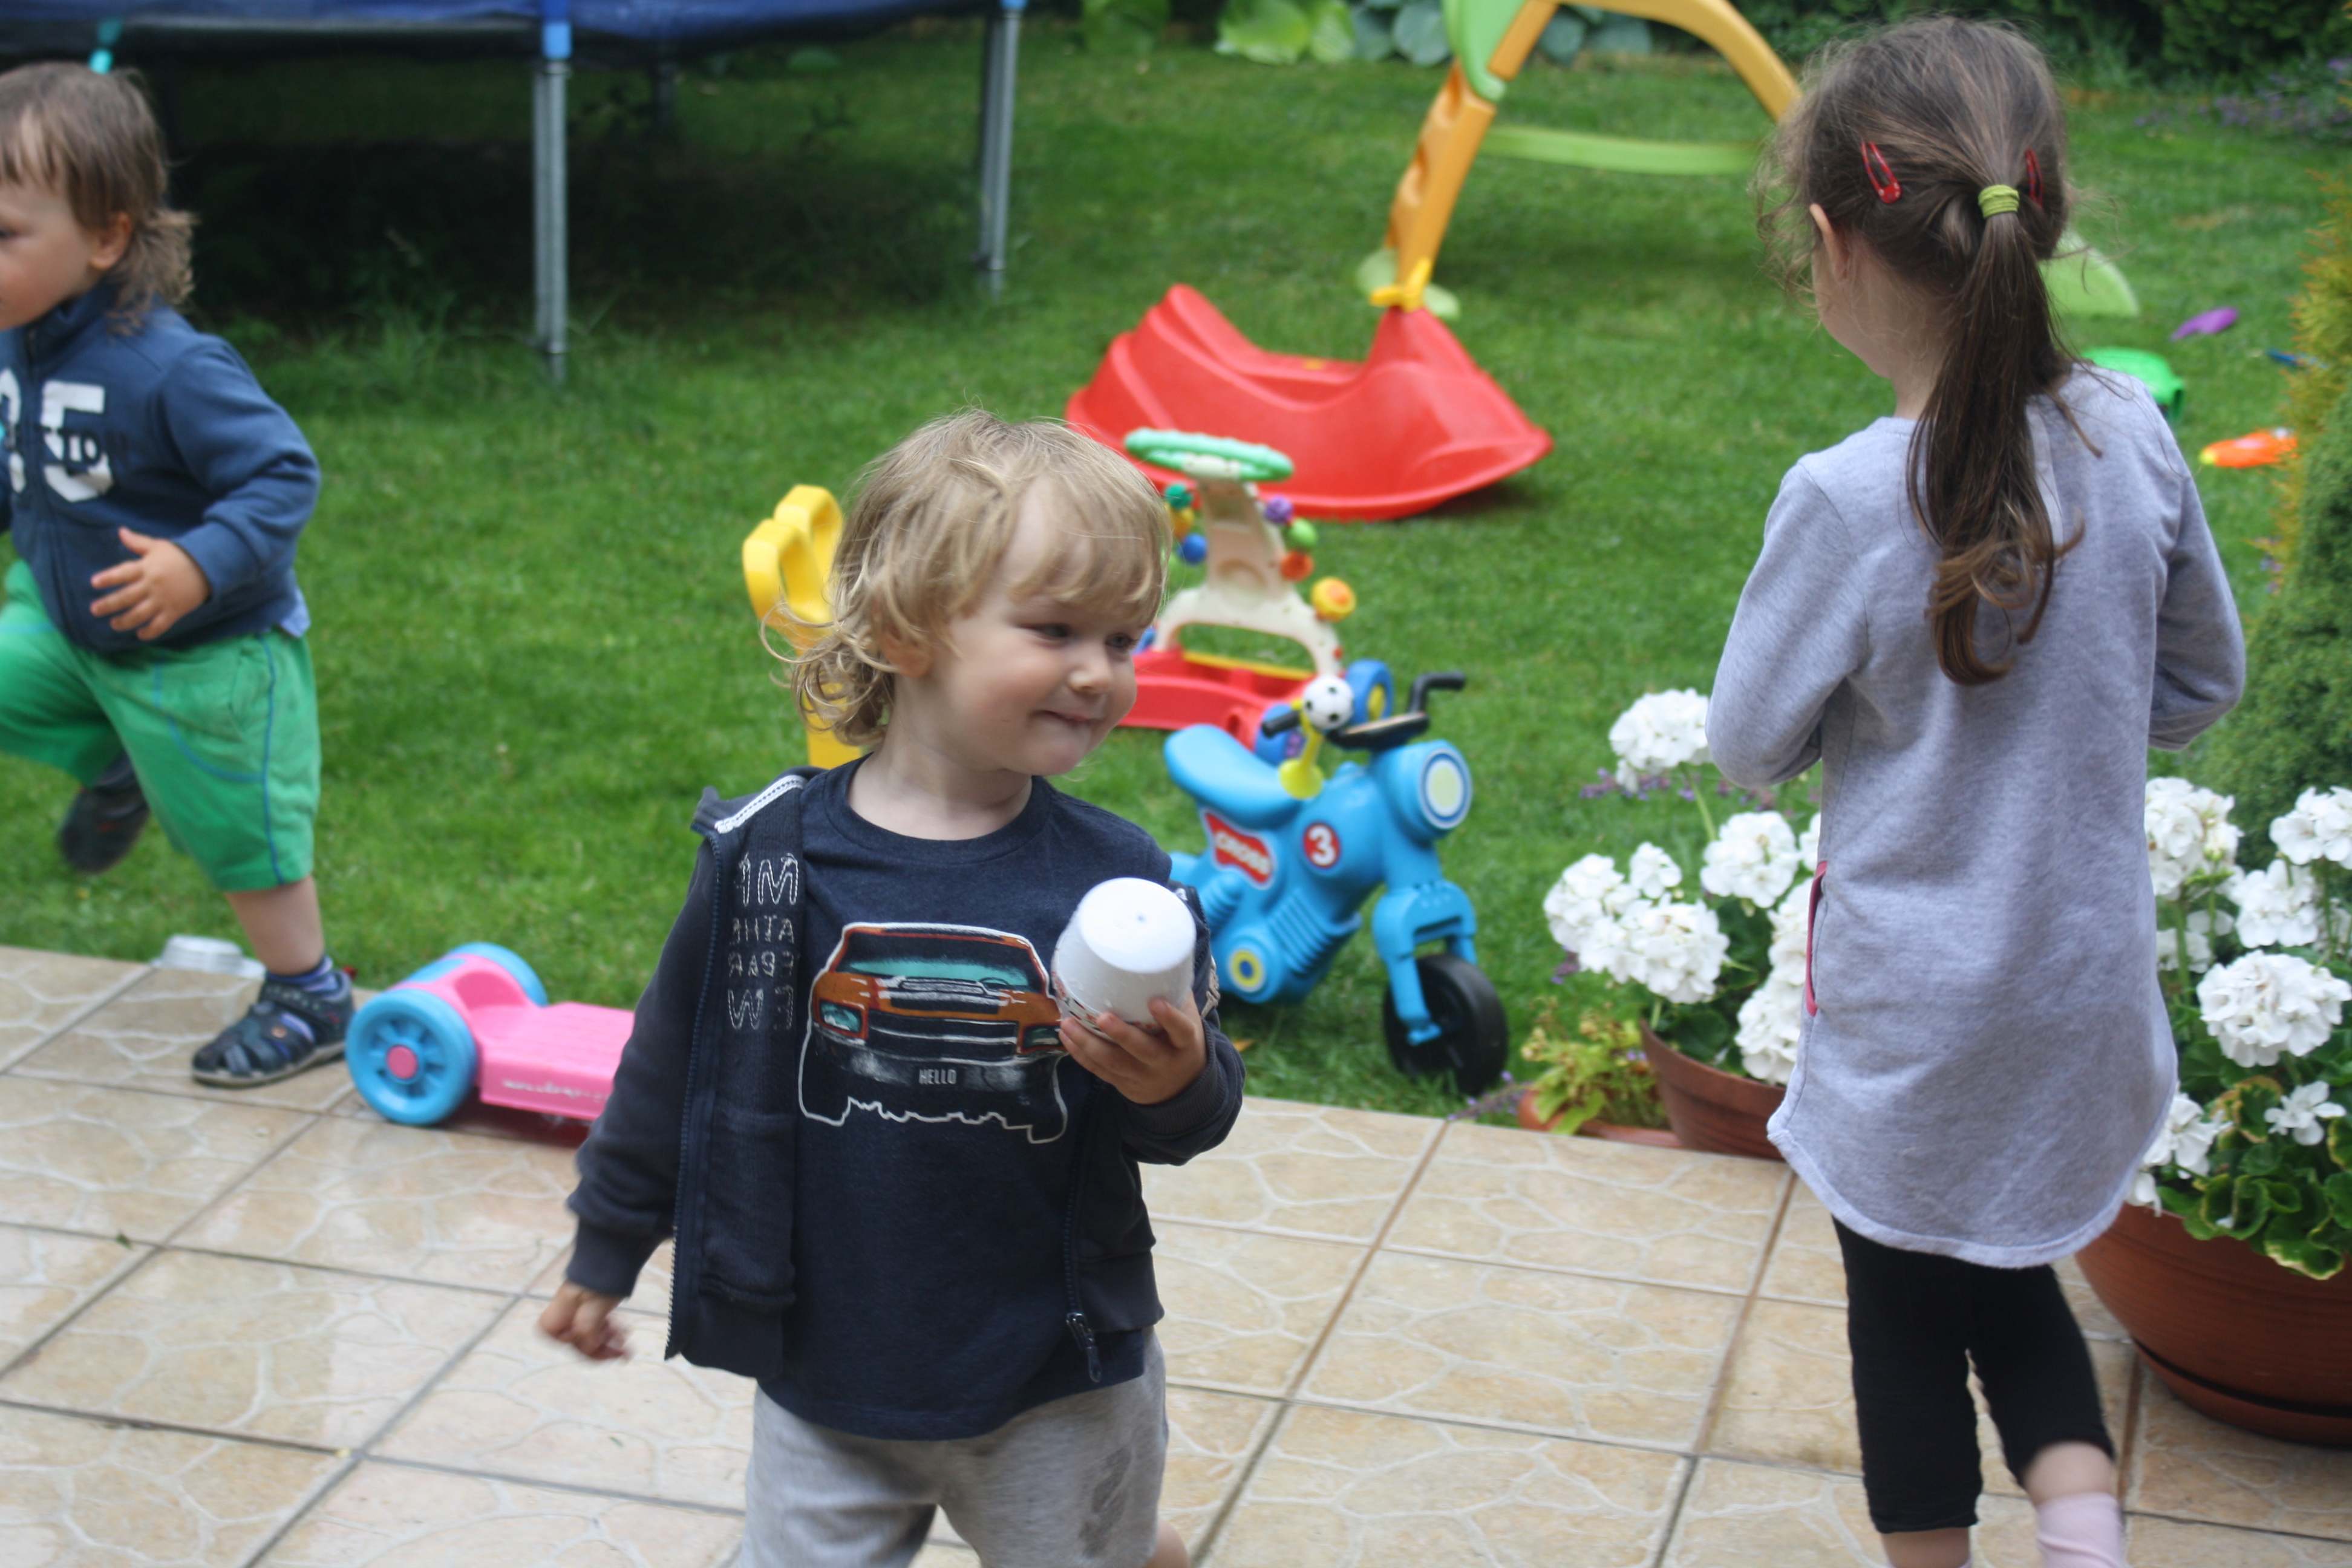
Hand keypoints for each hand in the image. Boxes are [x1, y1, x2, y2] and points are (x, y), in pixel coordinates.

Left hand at [89, 528, 210, 639]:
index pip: (123, 573)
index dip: (108, 578)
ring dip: (124, 621)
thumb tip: (121, 531)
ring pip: (139, 614)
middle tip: (94, 610)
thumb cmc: (180, 556)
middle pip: (126, 597)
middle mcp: (152, 585)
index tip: (95, 583)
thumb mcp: (158, 546)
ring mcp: (163, 600)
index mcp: (147, 568)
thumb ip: (137, 542)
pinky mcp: (174, 611)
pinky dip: (149, 632)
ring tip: (114, 624)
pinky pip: (159, 625)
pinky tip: (140, 634)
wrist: (208, 568)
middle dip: (109, 604)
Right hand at [538, 1280, 631, 1361]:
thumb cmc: (603, 1276)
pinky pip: (597, 1325)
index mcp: (561, 1309)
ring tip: (626, 1343)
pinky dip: (609, 1332)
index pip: (557, 1336)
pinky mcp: (592, 1304)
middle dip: (600, 1348)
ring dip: (607, 1342)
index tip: (596, 1340)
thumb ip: (588, 1328)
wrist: (615, 1249)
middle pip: (577, 1339)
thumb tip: (589, 1348)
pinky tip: (624, 1333)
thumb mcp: (596, 1304)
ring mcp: (579, 1307)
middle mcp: (567, 1310)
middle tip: (623, 1353)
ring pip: (589, 1333)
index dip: (576, 1344)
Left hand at [1060, 992, 1206, 1106]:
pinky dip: (1080, 1054)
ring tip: (1068, 1024)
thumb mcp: (1189, 1022)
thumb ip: (1176, 996)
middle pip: (1142, 1050)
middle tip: (1102, 1017)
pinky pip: (1099, 1070)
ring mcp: (1142, 1076)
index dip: (1170, 1018)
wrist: (1181, 1086)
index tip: (1155, 1001)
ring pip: (1113, 1062)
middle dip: (1121, 1034)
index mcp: (1185, 1044)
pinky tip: (1066, 1037)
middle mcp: (1164, 1062)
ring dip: (1088, 1043)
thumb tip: (1160, 958)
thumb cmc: (1180, 1042)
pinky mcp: (1123, 1083)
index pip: (1182, 1031)